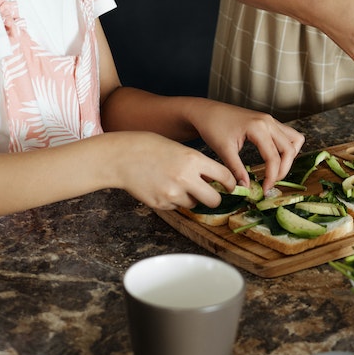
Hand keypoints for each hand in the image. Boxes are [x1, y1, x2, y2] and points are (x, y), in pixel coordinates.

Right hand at [114, 131, 236, 210]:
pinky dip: (174, 200)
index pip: (224, 176)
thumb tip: (213, 180)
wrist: (123, 156)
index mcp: (193, 159)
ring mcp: (173, 193)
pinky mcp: (161, 204)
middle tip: (210, 194)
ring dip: (191, 198)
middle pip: (214, 200)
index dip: (230, 183)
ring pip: (194, 205)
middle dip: (214, 198)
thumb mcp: (179, 149)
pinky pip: (176, 207)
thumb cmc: (150, 147)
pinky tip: (163, 186)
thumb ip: (197, 164)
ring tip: (176, 183)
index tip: (230, 186)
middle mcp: (185, 178)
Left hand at [187, 101, 304, 193]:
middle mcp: (268, 121)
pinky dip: (286, 148)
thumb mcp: (223, 150)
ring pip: (294, 139)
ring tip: (276, 170)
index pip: (274, 157)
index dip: (272, 177)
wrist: (207, 111)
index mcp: (258, 127)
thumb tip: (247, 187)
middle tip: (270, 183)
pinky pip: (287, 134)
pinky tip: (274, 158)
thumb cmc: (213, 126)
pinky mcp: (268, 121)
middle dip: (284, 169)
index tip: (264, 190)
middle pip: (289, 149)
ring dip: (289, 157)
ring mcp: (270, 120)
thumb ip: (237, 169)